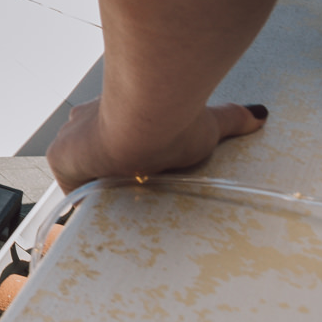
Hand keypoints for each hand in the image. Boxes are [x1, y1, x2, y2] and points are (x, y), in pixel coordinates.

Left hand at [46, 97, 267, 192]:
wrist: (150, 115)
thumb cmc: (176, 117)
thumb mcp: (207, 121)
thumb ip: (231, 118)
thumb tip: (260, 114)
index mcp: (109, 114)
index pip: (109, 140)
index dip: (124, 155)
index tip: (142, 168)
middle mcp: (83, 124)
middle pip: (93, 159)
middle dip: (111, 174)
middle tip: (138, 189)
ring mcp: (70, 141)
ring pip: (81, 173)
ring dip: (99, 186)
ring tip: (127, 202)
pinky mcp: (61, 157)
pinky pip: (70, 187)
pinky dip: (85, 199)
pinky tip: (107, 208)